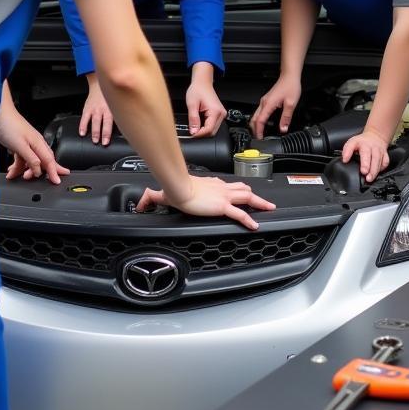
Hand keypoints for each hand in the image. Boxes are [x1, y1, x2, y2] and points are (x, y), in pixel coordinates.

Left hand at [0, 104, 68, 184]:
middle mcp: (36, 143)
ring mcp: (28, 144)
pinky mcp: (19, 144)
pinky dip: (18, 166)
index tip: (57, 181)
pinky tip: (12, 170)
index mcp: (39, 144)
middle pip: (44, 161)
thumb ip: (31, 159)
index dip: (54, 172)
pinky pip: (22, 158)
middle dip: (46, 171)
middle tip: (50, 180)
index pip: (50, 161)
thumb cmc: (10, 126)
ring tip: (19, 176)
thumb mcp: (21, 146)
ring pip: (31, 161)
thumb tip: (39, 170)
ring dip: (26, 170)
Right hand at [79, 76, 113, 144]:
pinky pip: (84, 118)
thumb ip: (118, 114)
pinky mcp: (87, 108)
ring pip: (94, 121)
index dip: (108, 132)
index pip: (110, 123)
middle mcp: (102, 109)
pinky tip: (82, 132)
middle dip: (102, 133)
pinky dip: (82, 126)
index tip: (107, 141)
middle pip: (102, 123)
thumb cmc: (109, 97)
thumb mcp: (116, 104)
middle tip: (102, 142)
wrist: (99, 85)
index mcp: (111, 109)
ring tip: (94, 140)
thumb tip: (124, 126)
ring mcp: (94, 109)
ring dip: (94, 131)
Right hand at [135, 175, 276, 229]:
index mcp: (211, 183)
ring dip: (260, 203)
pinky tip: (255, 225)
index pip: (228, 185)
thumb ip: (152, 197)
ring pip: (248, 197)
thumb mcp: (166, 193)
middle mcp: (221, 188)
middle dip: (254, 194)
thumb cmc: (175, 189)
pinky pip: (240, 213)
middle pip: (243, 188)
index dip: (235, 189)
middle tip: (263, 200)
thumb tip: (139, 201)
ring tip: (269, 209)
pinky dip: (249, 219)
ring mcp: (224, 196)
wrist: (178, 189)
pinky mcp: (223, 206)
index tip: (240, 192)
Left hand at [185, 77, 226, 137]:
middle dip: (201, 133)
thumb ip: (193, 119)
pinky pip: (213, 125)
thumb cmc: (198, 90)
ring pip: (212, 130)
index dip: (199, 134)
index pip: (208, 130)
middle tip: (192, 129)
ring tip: (195, 123)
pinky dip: (205, 126)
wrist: (202, 83)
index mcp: (215, 111)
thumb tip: (193, 132)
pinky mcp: (219, 114)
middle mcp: (221, 114)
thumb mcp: (192, 105)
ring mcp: (221, 114)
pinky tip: (200, 121)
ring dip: (203, 130)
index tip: (191, 134)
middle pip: (212, 132)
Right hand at [250, 75, 300, 138]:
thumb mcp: (291, 104)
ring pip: (256, 115)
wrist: (289, 77)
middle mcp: (264, 102)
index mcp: (268, 104)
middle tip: (258, 138)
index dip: (258, 131)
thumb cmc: (290, 86)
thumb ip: (286, 118)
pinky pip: (260, 112)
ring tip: (261, 132)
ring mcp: (264, 101)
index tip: (259, 138)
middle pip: (254, 119)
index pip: (259, 120)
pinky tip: (265, 123)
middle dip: (254, 129)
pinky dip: (260, 119)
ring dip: (257, 124)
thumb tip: (283, 128)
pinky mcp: (267, 100)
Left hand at [341, 128, 389, 182]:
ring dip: (374, 171)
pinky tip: (377, 173)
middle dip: (368, 165)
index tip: (347, 160)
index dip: (351, 153)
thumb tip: (344, 160)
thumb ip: (347, 151)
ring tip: (369, 178)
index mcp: (362, 144)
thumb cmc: (362, 142)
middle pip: (371, 155)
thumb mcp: (352, 143)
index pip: (357, 147)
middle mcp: (372, 147)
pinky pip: (385, 162)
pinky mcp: (385, 155)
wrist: (376, 137)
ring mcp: (379, 151)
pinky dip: (381, 168)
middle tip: (364, 173)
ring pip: (379, 161)